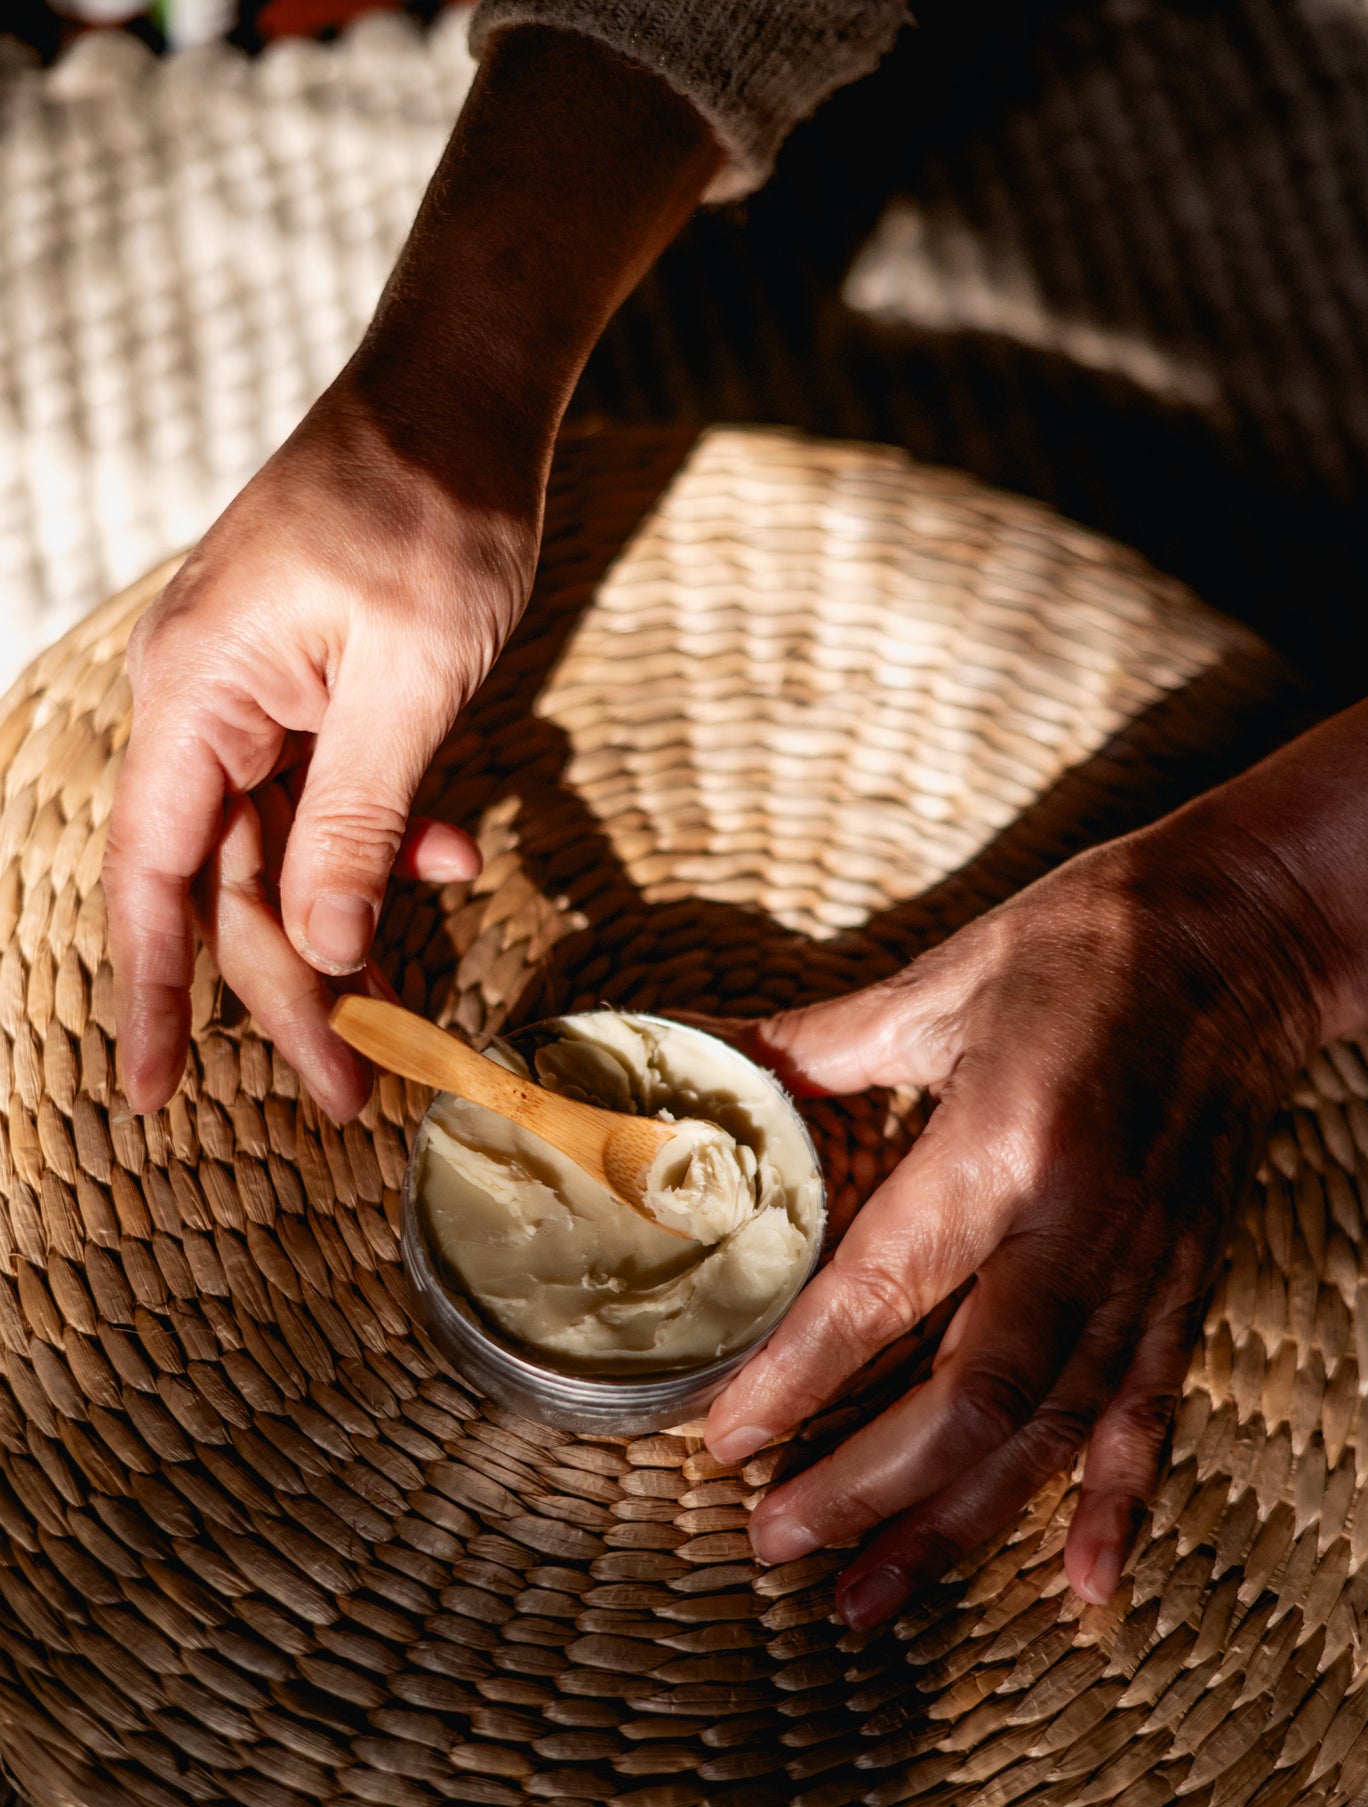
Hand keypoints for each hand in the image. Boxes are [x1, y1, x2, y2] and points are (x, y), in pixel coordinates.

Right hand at [104, 383, 535, 1118]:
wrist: (462, 394)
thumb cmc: (434, 512)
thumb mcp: (410, 680)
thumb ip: (357, 822)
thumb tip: (321, 951)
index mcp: (199, 695)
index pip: (154, 875)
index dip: (152, 991)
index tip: (148, 1093)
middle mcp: (206, 705)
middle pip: (229, 885)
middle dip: (293, 992)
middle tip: (355, 1092)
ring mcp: (257, 700)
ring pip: (282, 857)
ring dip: (346, 935)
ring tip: (402, 1023)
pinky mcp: (312, 697)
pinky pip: (329, 804)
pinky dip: (384, 846)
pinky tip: (449, 859)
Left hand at [706, 817, 1341, 1626]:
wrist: (1252, 930)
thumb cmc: (1087, 942)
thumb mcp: (946, 981)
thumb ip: (825, 1046)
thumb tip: (717, 1058)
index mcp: (1005, 1142)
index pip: (884, 1291)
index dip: (798, 1379)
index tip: (725, 1443)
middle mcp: (1081, 1226)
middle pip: (972, 1398)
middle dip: (866, 1487)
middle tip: (774, 1544)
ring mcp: (1147, 1267)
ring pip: (1051, 1431)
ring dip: (958, 1526)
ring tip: (870, 1602)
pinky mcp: (1190, 1284)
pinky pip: (1151, 1413)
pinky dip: (1118, 1505)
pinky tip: (1082, 1589)